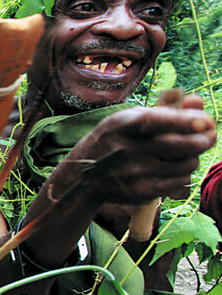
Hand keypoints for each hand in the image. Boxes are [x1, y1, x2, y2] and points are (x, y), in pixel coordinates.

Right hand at [70, 98, 215, 204]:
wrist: (84, 175)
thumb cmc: (116, 140)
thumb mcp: (131, 119)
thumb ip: (166, 110)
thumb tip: (198, 102)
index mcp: (121, 127)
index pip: (154, 122)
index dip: (183, 121)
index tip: (205, 120)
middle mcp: (125, 151)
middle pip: (178, 146)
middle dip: (204, 140)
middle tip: (210, 135)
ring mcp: (133, 174)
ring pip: (186, 164)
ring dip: (193, 157)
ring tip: (184, 153)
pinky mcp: (140, 192)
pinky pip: (180, 181)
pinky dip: (184, 173)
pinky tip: (173, 168)